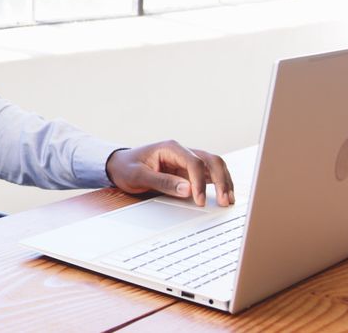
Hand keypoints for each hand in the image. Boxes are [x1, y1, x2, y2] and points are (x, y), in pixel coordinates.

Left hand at [106, 140, 234, 206]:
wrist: (119, 166)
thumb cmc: (126, 168)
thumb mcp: (138, 176)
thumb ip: (162, 182)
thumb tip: (188, 190)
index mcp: (170, 148)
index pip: (194, 162)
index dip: (200, 182)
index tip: (199, 200)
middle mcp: (182, 152)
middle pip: (211, 161)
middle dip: (221, 180)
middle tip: (223, 200)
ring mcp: (187, 161)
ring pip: (215, 166)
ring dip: (225, 182)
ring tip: (228, 200)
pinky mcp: (189, 171)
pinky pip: (210, 175)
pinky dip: (219, 184)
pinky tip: (224, 196)